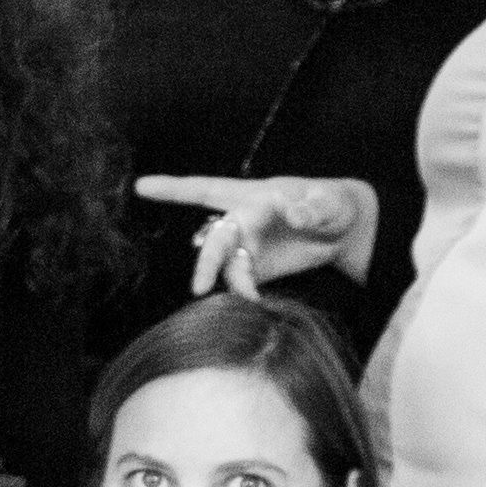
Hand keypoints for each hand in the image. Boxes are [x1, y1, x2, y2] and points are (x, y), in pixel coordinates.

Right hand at [128, 170, 374, 298]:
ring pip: (225, 265)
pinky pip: (238, 281)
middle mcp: (242, 220)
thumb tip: (293, 211)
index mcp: (253, 196)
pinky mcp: (255, 268)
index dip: (172, 188)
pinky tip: (255, 301)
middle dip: (206, 261)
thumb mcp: (328, 202)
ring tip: (251, 296)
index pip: (206, 189)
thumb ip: (312, 207)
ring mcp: (247, 245)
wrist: (344, 230)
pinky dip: (243, 293)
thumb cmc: (334, 204)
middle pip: (214, 240)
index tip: (141, 186)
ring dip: (231, 282)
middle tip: (199, 286)